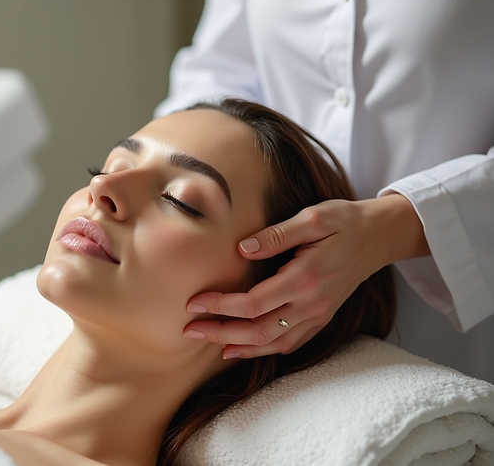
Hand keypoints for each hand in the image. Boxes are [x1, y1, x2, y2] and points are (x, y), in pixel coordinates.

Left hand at [183, 194, 428, 358]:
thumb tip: (243, 248)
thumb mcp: (312, 218)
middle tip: (190, 329)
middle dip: (221, 333)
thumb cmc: (344, 221)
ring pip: (273, 343)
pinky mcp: (322, 318)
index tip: (194, 303)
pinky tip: (241, 349)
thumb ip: (276, 235)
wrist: (380, 236)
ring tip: (208, 342)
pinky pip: (290, 343)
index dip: (221, 307)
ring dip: (238, 346)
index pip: (254, 303)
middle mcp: (312, 303)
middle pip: (259, 331)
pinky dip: (264, 350)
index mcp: (305, 278)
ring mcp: (319, 314)